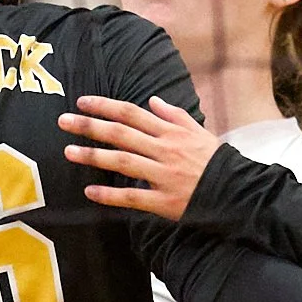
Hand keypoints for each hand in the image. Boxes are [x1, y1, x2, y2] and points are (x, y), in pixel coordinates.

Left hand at [59, 95, 220, 220]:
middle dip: (90, 126)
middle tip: (63, 122)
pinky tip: (90, 192)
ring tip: (68, 153)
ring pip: (123, 162)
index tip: (82, 102)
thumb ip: (174, 116)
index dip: (105, 106)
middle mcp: (164, 150)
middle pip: (121, 134)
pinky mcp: (164, 201)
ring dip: (94, 157)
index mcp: (171, 132)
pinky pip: (132, 197)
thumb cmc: (216, 162)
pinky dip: (110, 196)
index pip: (132, 113)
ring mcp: (163, 175)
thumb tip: (153, 101)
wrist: (238, 192)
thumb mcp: (199, 132)